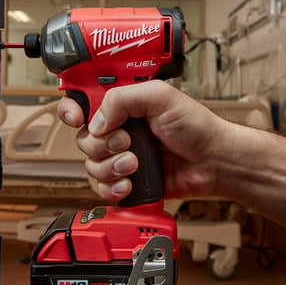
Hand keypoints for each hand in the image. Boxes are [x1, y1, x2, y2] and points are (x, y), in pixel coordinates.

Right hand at [57, 80, 229, 201]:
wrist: (212, 161)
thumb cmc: (195, 126)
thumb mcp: (159, 96)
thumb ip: (122, 99)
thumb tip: (97, 121)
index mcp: (122, 105)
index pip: (83, 103)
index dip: (72, 110)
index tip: (77, 118)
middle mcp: (118, 129)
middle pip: (83, 139)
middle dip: (101, 144)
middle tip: (127, 142)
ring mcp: (121, 156)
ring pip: (91, 165)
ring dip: (111, 167)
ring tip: (135, 164)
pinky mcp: (127, 180)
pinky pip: (103, 187)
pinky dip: (114, 187)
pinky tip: (131, 183)